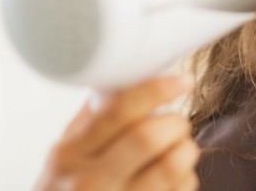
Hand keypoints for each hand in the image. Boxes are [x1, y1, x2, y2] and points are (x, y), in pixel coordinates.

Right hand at [34, 74, 198, 190]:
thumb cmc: (69, 187)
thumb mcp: (68, 153)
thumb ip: (96, 117)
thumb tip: (133, 76)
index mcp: (70, 154)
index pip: (118, 111)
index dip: (157, 89)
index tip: (184, 80)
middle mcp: (87, 181)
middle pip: (147, 137)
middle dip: (175, 122)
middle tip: (177, 123)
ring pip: (170, 165)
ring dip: (186, 149)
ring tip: (180, 147)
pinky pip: (181, 188)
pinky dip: (186, 176)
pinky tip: (175, 176)